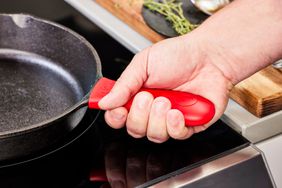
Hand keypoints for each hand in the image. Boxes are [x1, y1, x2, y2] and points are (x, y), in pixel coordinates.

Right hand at [98, 35, 232, 142]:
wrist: (209, 56)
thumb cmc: (178, 55)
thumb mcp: (144, 62)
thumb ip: (124, 84)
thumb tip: (105, 102)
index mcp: (138, 95)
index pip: (119, 116)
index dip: (116, 118)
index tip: (118, 110)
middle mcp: (152, 110)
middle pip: (134, 129)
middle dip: (139, 115)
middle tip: (148, 97)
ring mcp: (169, 118)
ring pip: (154, 136)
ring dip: (158, 119)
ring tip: (166, 100)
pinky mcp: (188, 124)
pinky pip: (175, 136)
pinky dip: (174, 125)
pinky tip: (178, 111)